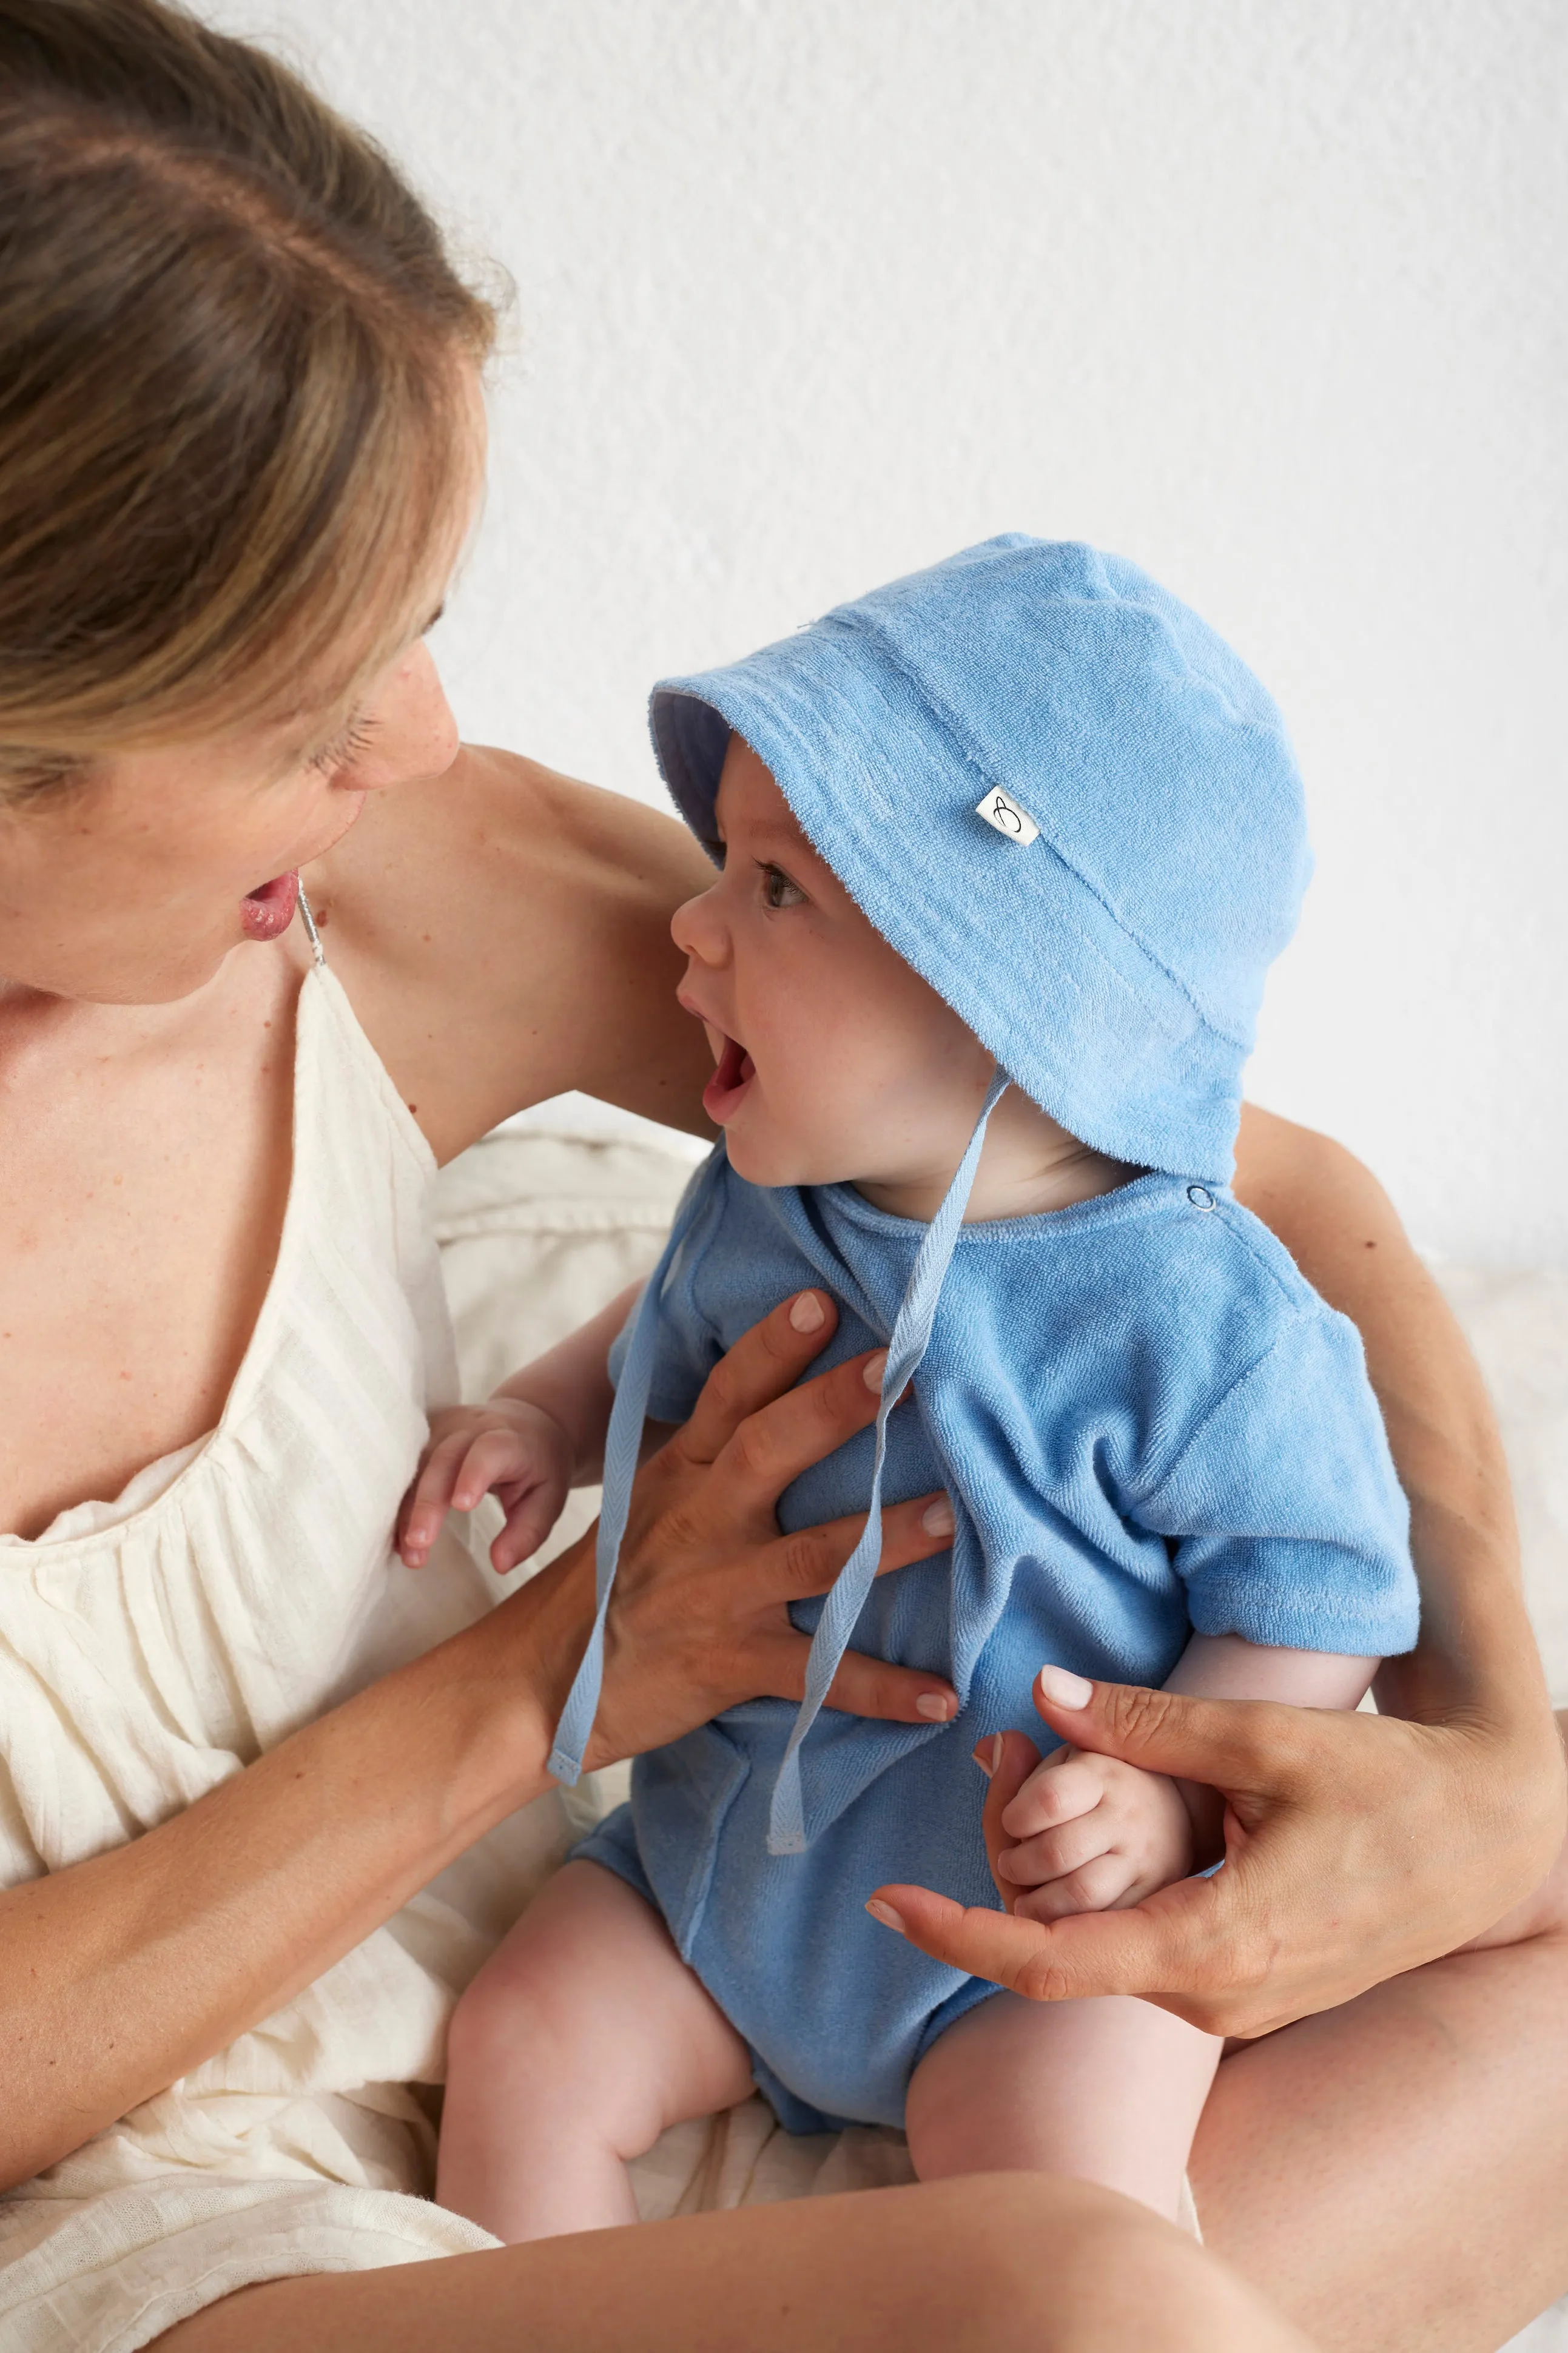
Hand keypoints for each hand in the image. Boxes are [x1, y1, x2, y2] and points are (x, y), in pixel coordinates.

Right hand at [399, 1398, 572, 1573]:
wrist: (528, 1421)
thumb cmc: (538, 1467)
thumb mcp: (548, 1500)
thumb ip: (528, 1533)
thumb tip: (500, 1564)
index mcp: (508, 1440)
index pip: (489, 1451)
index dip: (474, 1474)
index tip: (462, 1506)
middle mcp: (471, 1429)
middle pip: (443, 1461)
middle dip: (427, 1504)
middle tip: (419, 1544)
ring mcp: (442, 1429)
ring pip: (415, 1466)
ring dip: (407, 1510)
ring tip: (408, 1551)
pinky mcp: (423, 1435)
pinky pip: (404, 1467)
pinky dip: (398, 1502)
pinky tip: (396, 1535)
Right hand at [517, 1288, 960, 1768]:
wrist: (542, 1682)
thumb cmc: (615, 1580)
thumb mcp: (649, 1501)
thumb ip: (714, 1455)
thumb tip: (791, 1395)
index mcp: (682, 1472)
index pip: (727, 1394)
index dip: (771, 1346)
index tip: (819, 1301)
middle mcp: (700, 1521)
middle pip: (768, 1451)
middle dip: (832, 1409)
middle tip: (900, 1371)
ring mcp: (717, 1592)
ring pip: (811, 1558)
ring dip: (886, 1542)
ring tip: (953, 1520)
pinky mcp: (729, 1663)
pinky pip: (818, 1676)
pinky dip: (883, 1689)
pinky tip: (944, 1695)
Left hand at [866, 1660, 1566, 2037]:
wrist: (1494, 1841)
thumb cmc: (1392, 1786)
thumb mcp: (1266, 1741)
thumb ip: (1147, 1724)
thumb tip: (1041, 1695)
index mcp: (1214, 1942)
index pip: (1048, 1961)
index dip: (956, 1934)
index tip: (884, 1901)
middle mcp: (1218, 1994)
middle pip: (1064, 1960)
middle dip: (998, 1889)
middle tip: (979, 1788)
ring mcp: (1238, 2003)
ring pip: (1106, 1957)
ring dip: (1055, 1893)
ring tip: (1028, 1801)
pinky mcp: (1253, 1989)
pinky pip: (1148, 1956)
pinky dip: (1104, 1903)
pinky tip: (1095, 1840)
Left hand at [993, 1741, 1193, 1920]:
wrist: (1175, 1816)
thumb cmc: (1096, 1792)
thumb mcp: (1061, 1767)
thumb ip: (1019, 1768)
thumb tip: (985, 1749)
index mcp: (1102, 1774)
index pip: (1050, 1798)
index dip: (1016, 1816)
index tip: (1011, 1823)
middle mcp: (1131, 1818)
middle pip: (1057, 1852)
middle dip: (1019, 1864)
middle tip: (1010, 1864)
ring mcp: (1146, 1863)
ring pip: (1080, 1895)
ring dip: (1038, 1904)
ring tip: (1027, 1899)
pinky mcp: (1154, 1903)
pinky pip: (1102, 1928)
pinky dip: (1068, 1930)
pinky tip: (1056, 1921)